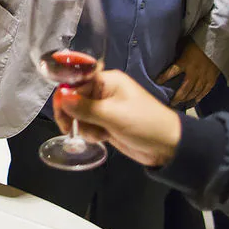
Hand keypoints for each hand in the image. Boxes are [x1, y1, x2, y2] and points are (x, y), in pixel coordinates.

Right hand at [51, 71, 183, 167]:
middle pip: (74, 99)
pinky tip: (102, 139)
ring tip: (97, 135)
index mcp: (107, 81)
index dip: (65, 97)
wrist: (168, 147)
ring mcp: (105, 109)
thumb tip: (61, 96)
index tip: (61, 114)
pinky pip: (88, 126)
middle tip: (69, 129)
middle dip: (72, 115)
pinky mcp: (107, 124)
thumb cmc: (143, 123)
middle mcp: (104, 92)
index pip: (76, 83)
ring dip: (83, 127)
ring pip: (80, 115)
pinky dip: (91, 133)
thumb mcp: (112, 115)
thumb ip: (84, 107)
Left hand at [155, 41, 219, 105]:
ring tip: (182, 104)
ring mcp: (204, 76)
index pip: (172, 72)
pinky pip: (206, 90)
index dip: (164, 78)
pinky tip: (195, 101)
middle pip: (184, 89)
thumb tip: (168, 54)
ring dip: (187, 99)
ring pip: (195, 92)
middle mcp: (194, 72)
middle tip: (171, 103)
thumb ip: (178, 51)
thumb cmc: (199, 40)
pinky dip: (200, 97)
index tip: (157, 82)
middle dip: (177, 97)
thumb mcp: (184, 43)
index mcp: (185, 62)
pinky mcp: (213, 78)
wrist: (218, 40)